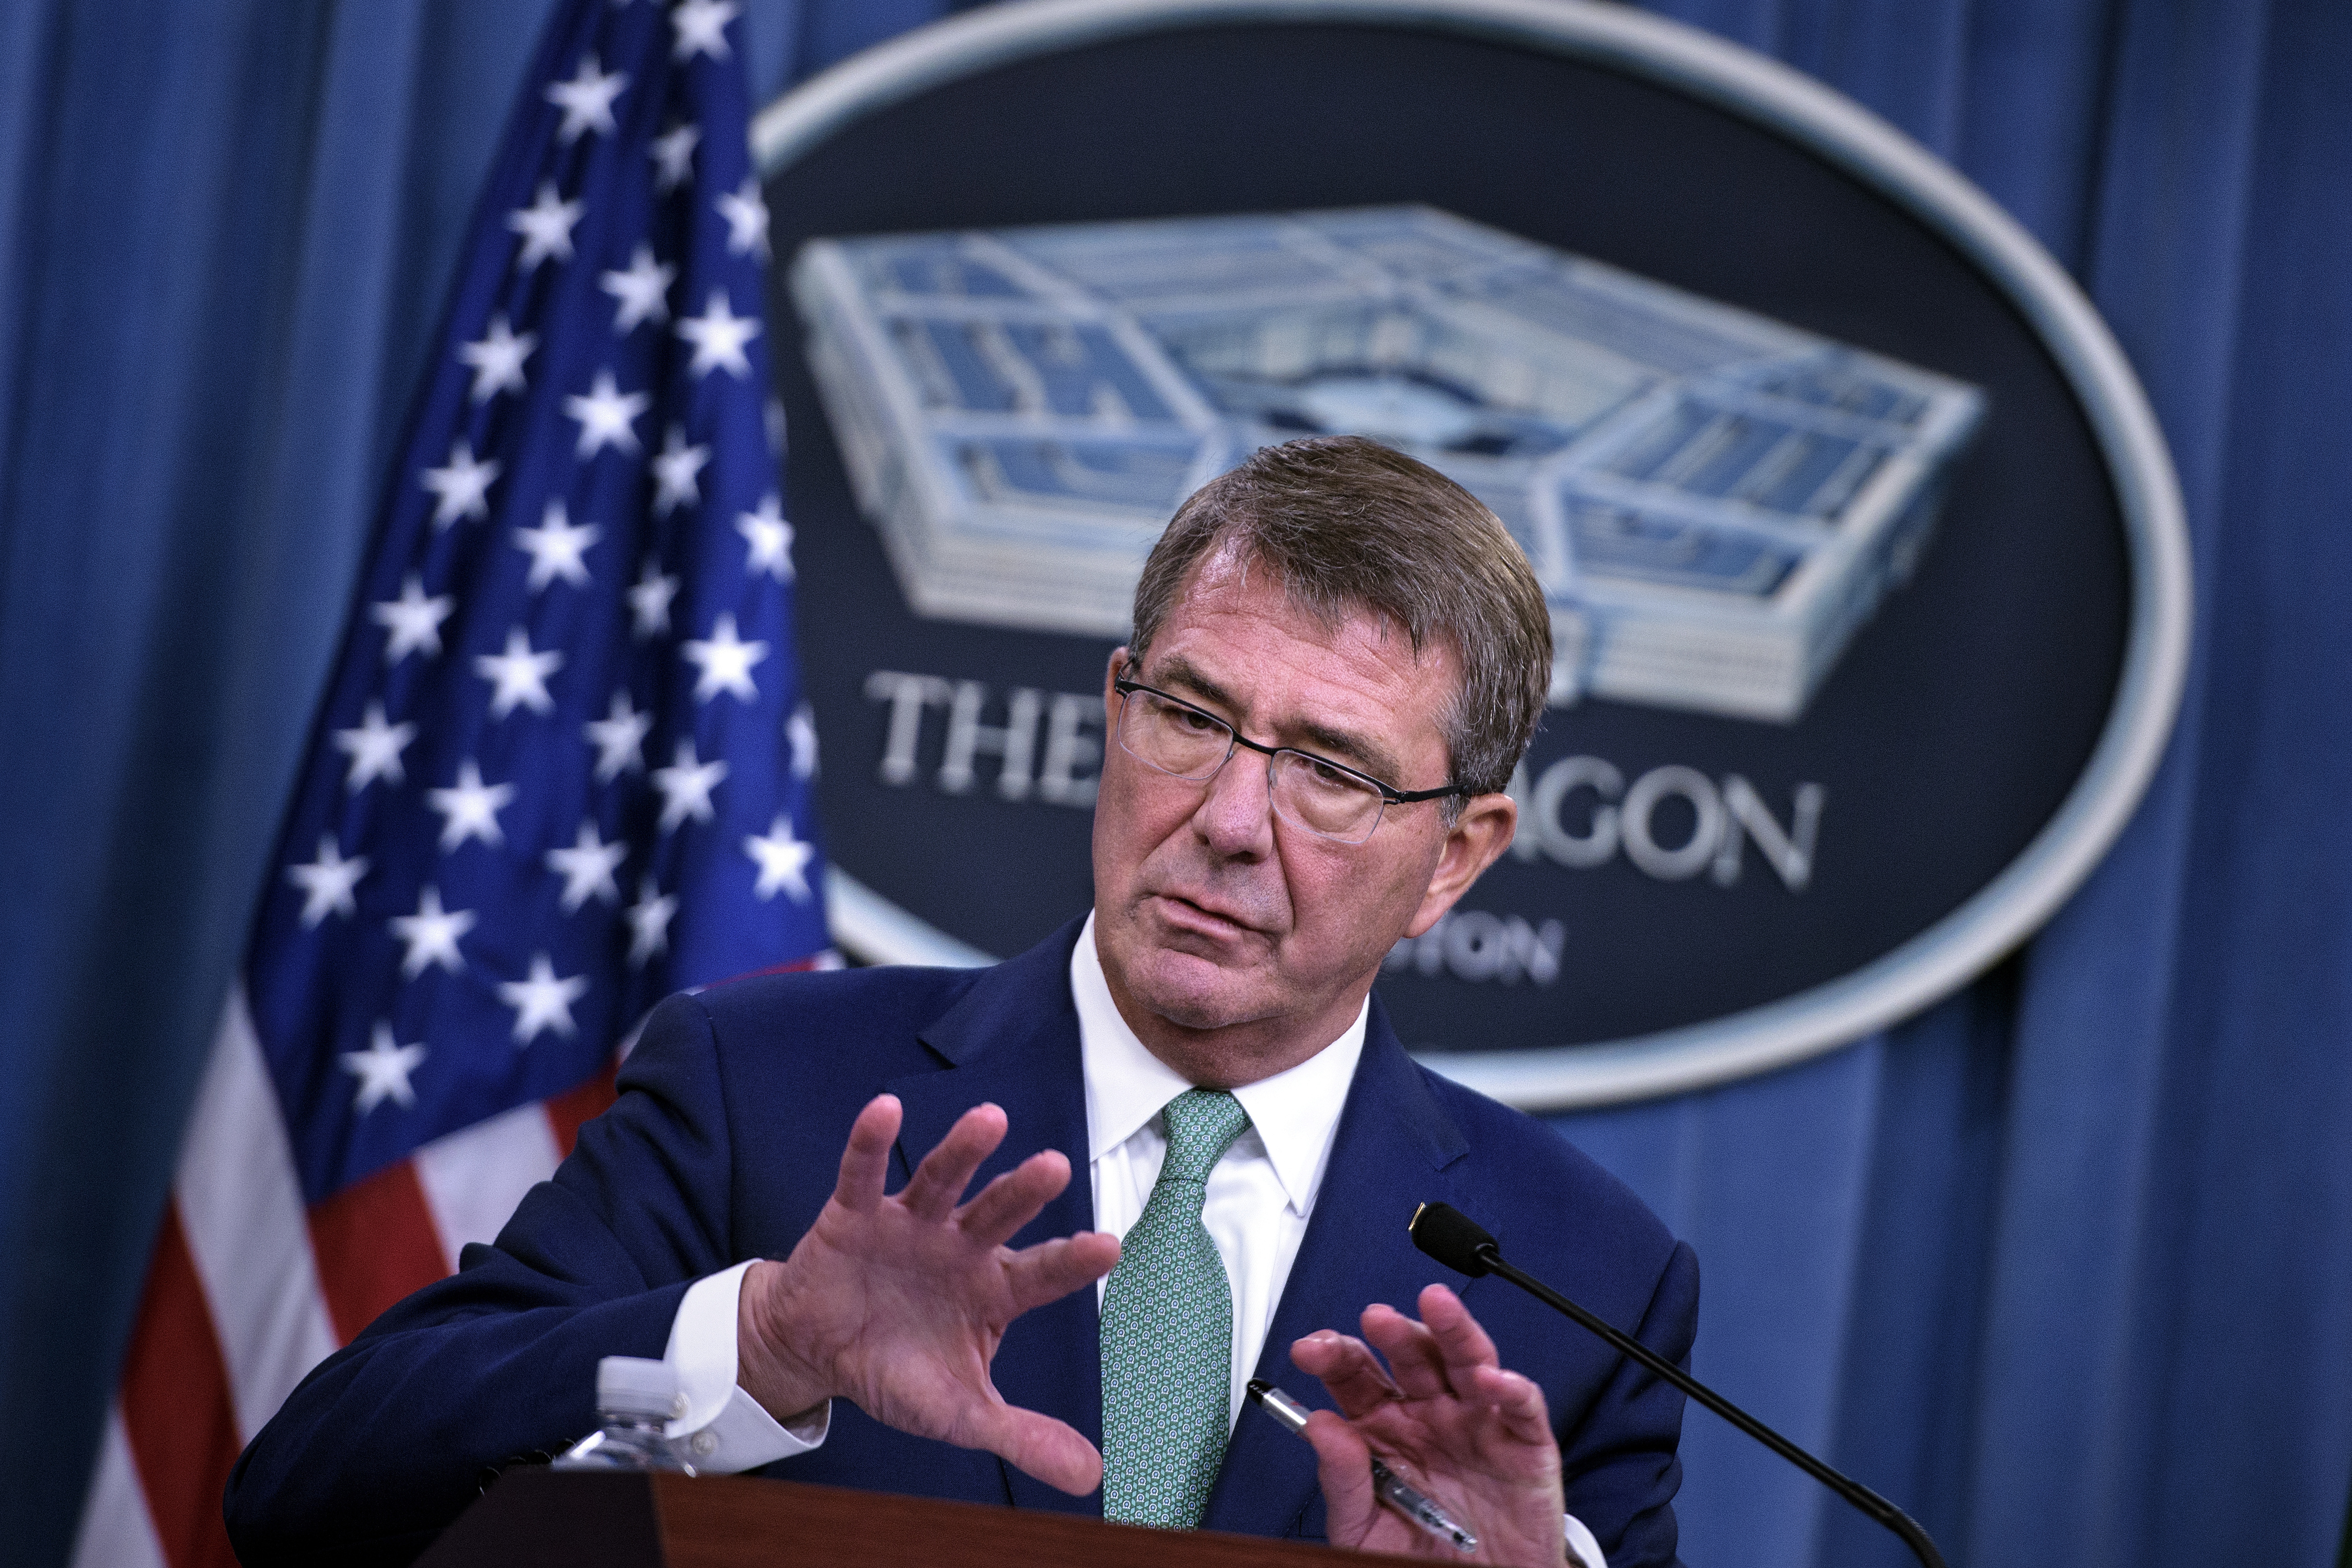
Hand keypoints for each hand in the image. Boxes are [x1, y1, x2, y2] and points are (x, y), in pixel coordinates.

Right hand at [736, 1094, 1120, 1493]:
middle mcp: (959, 1246)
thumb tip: (1093, 1477)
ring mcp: (909, 1224)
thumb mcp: (960, 1412)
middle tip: (1054, 1165)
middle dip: (1023, 1191)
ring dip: (963, 1150)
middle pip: (998, 1212)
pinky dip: (871, 1142)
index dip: (1072, 1260)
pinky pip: (862, 1173)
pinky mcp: (854, 1214)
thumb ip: (1022, 1436)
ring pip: (941, 1179)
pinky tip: (885, 1109)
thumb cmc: (898, 1370)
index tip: (1110, 1245)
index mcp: (993, 1289)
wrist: (817, 1354)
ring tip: (990, 1120)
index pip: (1042, 1272)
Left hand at [1290, 1284, 1565, 1566]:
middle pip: (1411, 1355)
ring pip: (1467, 1360)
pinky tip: (1491, 1379)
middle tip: (1376, 1320)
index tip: (1310, 1350)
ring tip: (1436, 1306)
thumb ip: (1342, 1480)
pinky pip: (1522, 1407)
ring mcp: (1477, 1423)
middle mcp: (1430, 1414)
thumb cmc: (1418, 1555)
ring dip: (1453, 1329)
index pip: (1356, 1374)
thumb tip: (1319, 1424)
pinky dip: (1511, 1387)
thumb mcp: (1363, 1527)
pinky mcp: (1525, 1446)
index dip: (1334, 1353)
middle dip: (1394, 1331)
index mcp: (1385, 1426)